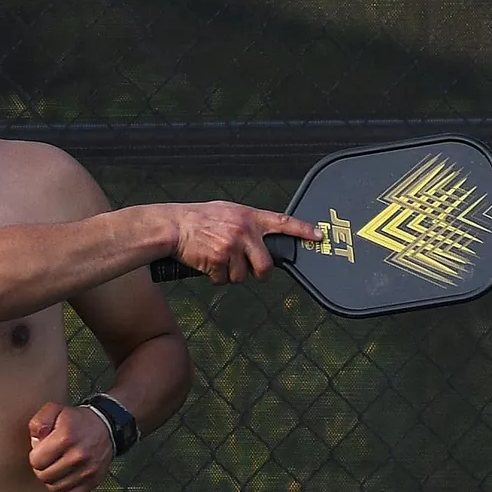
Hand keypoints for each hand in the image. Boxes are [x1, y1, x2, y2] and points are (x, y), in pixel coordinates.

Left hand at [27, 402, 114, 491]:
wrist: (106, 426)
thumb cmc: (77, 420)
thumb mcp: (54, 410)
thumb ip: (39, 422)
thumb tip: (35, 441)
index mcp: (66, 437)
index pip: (36, 461)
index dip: (35, 456)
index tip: (42, 450)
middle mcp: (78, 456)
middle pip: (44, 477)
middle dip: (42, 468)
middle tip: (48, 458)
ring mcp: (87, 470)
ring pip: (55, 488)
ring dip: (52, 479)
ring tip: (56, 466)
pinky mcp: (94, 481)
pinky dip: (64, 489)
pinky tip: (65, 476)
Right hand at [173, 201, 321, 284]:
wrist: (173, 226)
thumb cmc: (197, 218)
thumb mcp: (227, 212)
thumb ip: (246, 223)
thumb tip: (259, 239)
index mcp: (249, 217)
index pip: (282, 222)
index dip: (302, 230)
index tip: (318, 236)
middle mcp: (244, 231)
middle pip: (265, 265)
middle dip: (259, 273)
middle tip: (250, 271)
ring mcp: (231, 247)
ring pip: (242, 276)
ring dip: (230, 274)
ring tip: (216, 260)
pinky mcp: (218, 261)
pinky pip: (223, 280)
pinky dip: (215, 277)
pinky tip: (206, 264)